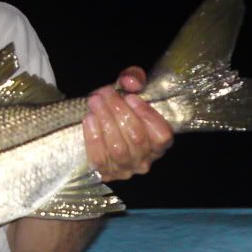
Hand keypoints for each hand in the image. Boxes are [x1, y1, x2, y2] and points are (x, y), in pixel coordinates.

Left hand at [83, 66, 173, 180]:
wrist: (99, 123)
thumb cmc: (120, 107)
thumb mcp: (130, 88)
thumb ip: (134, 79)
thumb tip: (130, 83)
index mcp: (160, 142)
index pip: (162, 135)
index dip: (147, 116)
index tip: (130, 97)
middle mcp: (146, 159)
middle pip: (137, 138)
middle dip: (119, 112)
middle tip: (105, 93)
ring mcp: (126, 169)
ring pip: (118, 148)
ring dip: (105, 121)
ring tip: (95, 101)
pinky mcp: (106, 173)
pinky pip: (100, 157)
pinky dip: (93, 137)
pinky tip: (89, 119)